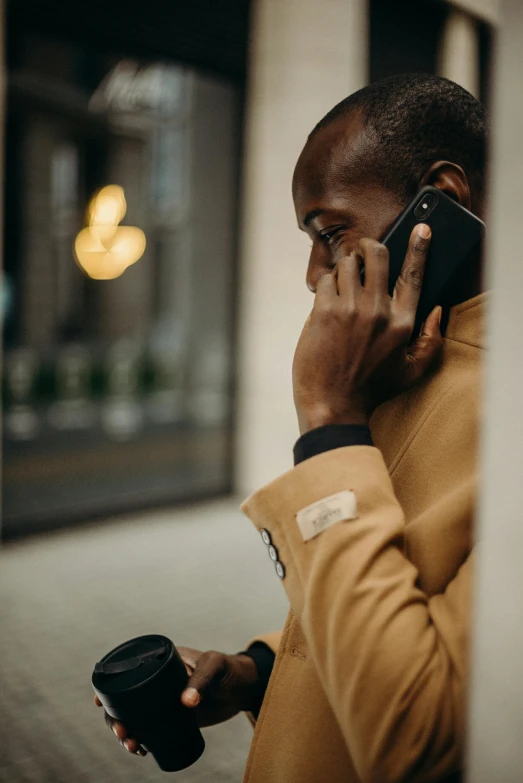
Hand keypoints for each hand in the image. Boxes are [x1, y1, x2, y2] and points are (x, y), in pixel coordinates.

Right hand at [94, 646, 259, 756]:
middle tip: (124, 733)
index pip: (127, 670)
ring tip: (133, 746)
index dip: (109, 687)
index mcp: (160, 660)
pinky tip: (141, 750)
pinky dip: (142, 738)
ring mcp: (163, 699)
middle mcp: (157, 679)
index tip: (100, 703)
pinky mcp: (172, 716)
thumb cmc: (228, 668)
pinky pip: (150, 727)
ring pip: (135, 716)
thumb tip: (186, 703)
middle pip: (125, 698)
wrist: (243, 688)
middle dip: (116, 718)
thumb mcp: (215, 668)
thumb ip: (202, 682)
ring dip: (127, 732)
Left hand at [292, 224, 442, 434]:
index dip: (419, 248)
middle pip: (377, 255)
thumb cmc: (371, 389)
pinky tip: (324, 304)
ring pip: (347, 264)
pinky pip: (325, 280)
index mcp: (403, 323)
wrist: (333, 404)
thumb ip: (429, 341)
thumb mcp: (411, 371)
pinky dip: (324, 286)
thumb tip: (438, 311)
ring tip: (340, 287)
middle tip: (361, 254)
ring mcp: (351, 309)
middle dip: (368, 248)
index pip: (414, 275)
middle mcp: (379, 311)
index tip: (422, 229)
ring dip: (343, 270)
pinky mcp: (324, 312)